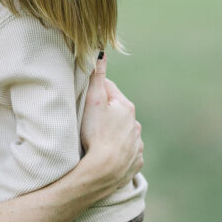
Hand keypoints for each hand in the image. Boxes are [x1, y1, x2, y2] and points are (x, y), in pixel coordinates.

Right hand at [80, 53, 143, 190]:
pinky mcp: (135, 161)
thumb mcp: (92, 101)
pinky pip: (127, 152)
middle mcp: (135, 123)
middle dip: (105, 114)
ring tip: (98, 141)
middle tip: (88, 122)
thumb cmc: (95, 133)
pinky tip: (108, 155)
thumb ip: (97, 77)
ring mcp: (137, 143)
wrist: (104, 170)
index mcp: (126, 106)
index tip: (84, 101)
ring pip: (124, 132)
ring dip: (113, 133)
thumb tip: (101, 52)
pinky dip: (120, 151)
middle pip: (117, 112)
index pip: (109, 90)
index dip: (95, 93)